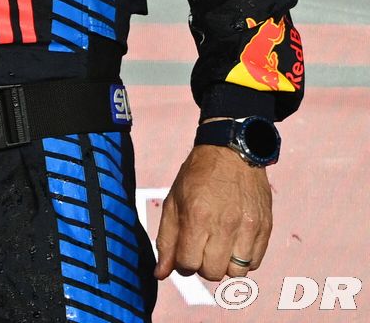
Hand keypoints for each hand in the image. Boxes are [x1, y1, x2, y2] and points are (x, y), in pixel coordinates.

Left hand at [155, 143, 273, 282]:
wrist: (232, 152)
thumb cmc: (197, 177)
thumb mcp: (173, 202)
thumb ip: (166, 240)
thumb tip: (160, 274)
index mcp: (197, 217)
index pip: (189, 264)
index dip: (182, 263)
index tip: (184, 251)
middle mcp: (225, 225)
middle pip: (213, 273)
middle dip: (202, 266)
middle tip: (200, 248)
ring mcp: (249, 228)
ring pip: (237, 273)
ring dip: (224, 265)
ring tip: (218, 246)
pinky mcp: (266, 228)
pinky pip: (255, 263)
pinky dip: (243, 259)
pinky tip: (234, 242)